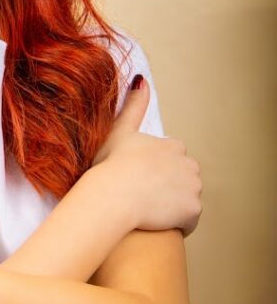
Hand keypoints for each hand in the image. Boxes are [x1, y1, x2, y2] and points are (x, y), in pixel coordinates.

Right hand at [91, 78, 202, 237]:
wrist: (113, 196)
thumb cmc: (110, 166)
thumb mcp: (120, 131)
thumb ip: (133, 106)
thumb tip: (141, 79)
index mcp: (173, 145)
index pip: (173, 159)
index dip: (155, 171)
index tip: (139, 179)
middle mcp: (188, 163)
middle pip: (183, 179)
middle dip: (168, 187)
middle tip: (142, 196)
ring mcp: (193, 187)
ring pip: (186, 199)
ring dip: (173, 206)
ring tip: (148, 211)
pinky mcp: (192, 210)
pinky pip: (189, 221)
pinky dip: (178, 224)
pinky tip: (158, 223)